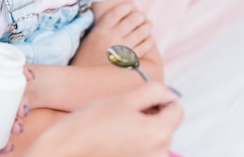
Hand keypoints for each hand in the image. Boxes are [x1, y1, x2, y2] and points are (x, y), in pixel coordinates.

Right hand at [25, 81, 182, 156]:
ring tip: (114, 126)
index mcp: (158, 133)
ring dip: (141, 128)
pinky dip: (134, 142)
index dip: (158, 100)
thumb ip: (153, 91)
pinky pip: (144, 149)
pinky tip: (113, 138)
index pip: (176, 109)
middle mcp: (159, 153)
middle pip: (166, 125)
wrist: (67, 148)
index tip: (137, 100)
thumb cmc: (91, 122)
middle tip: (121, 112)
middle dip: (149, 115)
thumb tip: (170, 94)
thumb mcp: (123, 98)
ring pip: (155, 137)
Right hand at [73, 1, 153, 65]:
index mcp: (101, 29)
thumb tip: (116, 15)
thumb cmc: (86, 56)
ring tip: (147, 25)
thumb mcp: (89, 37)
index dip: (127, 7)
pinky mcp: (131, 60)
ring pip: (143, 31)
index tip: (130, 7)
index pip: (119, 10)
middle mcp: (113, 36)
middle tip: (141, 16)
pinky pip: (146, 45)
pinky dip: (149, 39)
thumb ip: (102, 26)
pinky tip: (148, 38)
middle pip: (134, 19)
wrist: (86, 79)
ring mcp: (123, 48)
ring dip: (147, 26)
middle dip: (140, 15)